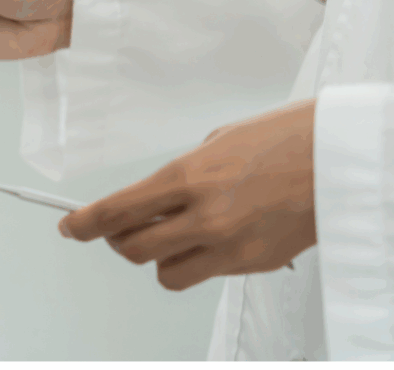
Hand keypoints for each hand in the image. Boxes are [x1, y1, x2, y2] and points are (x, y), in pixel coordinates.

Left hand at [57, 99, 317, 290]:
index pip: (115, 212)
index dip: (83, 224)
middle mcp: (204, 217)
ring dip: (159, 255)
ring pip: (166, 273)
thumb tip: (154, 198)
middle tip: (121, 227)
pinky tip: (213, 236)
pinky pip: (207, 273)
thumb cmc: (283, 136)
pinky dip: (198, 260)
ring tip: (173, 233)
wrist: (340, 155)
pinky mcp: (254, 264)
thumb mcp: (216, 143)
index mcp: (188, 177)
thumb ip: (180, 175)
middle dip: (117, 239)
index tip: (70, 226)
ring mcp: (231, 247)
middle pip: (132, 249)